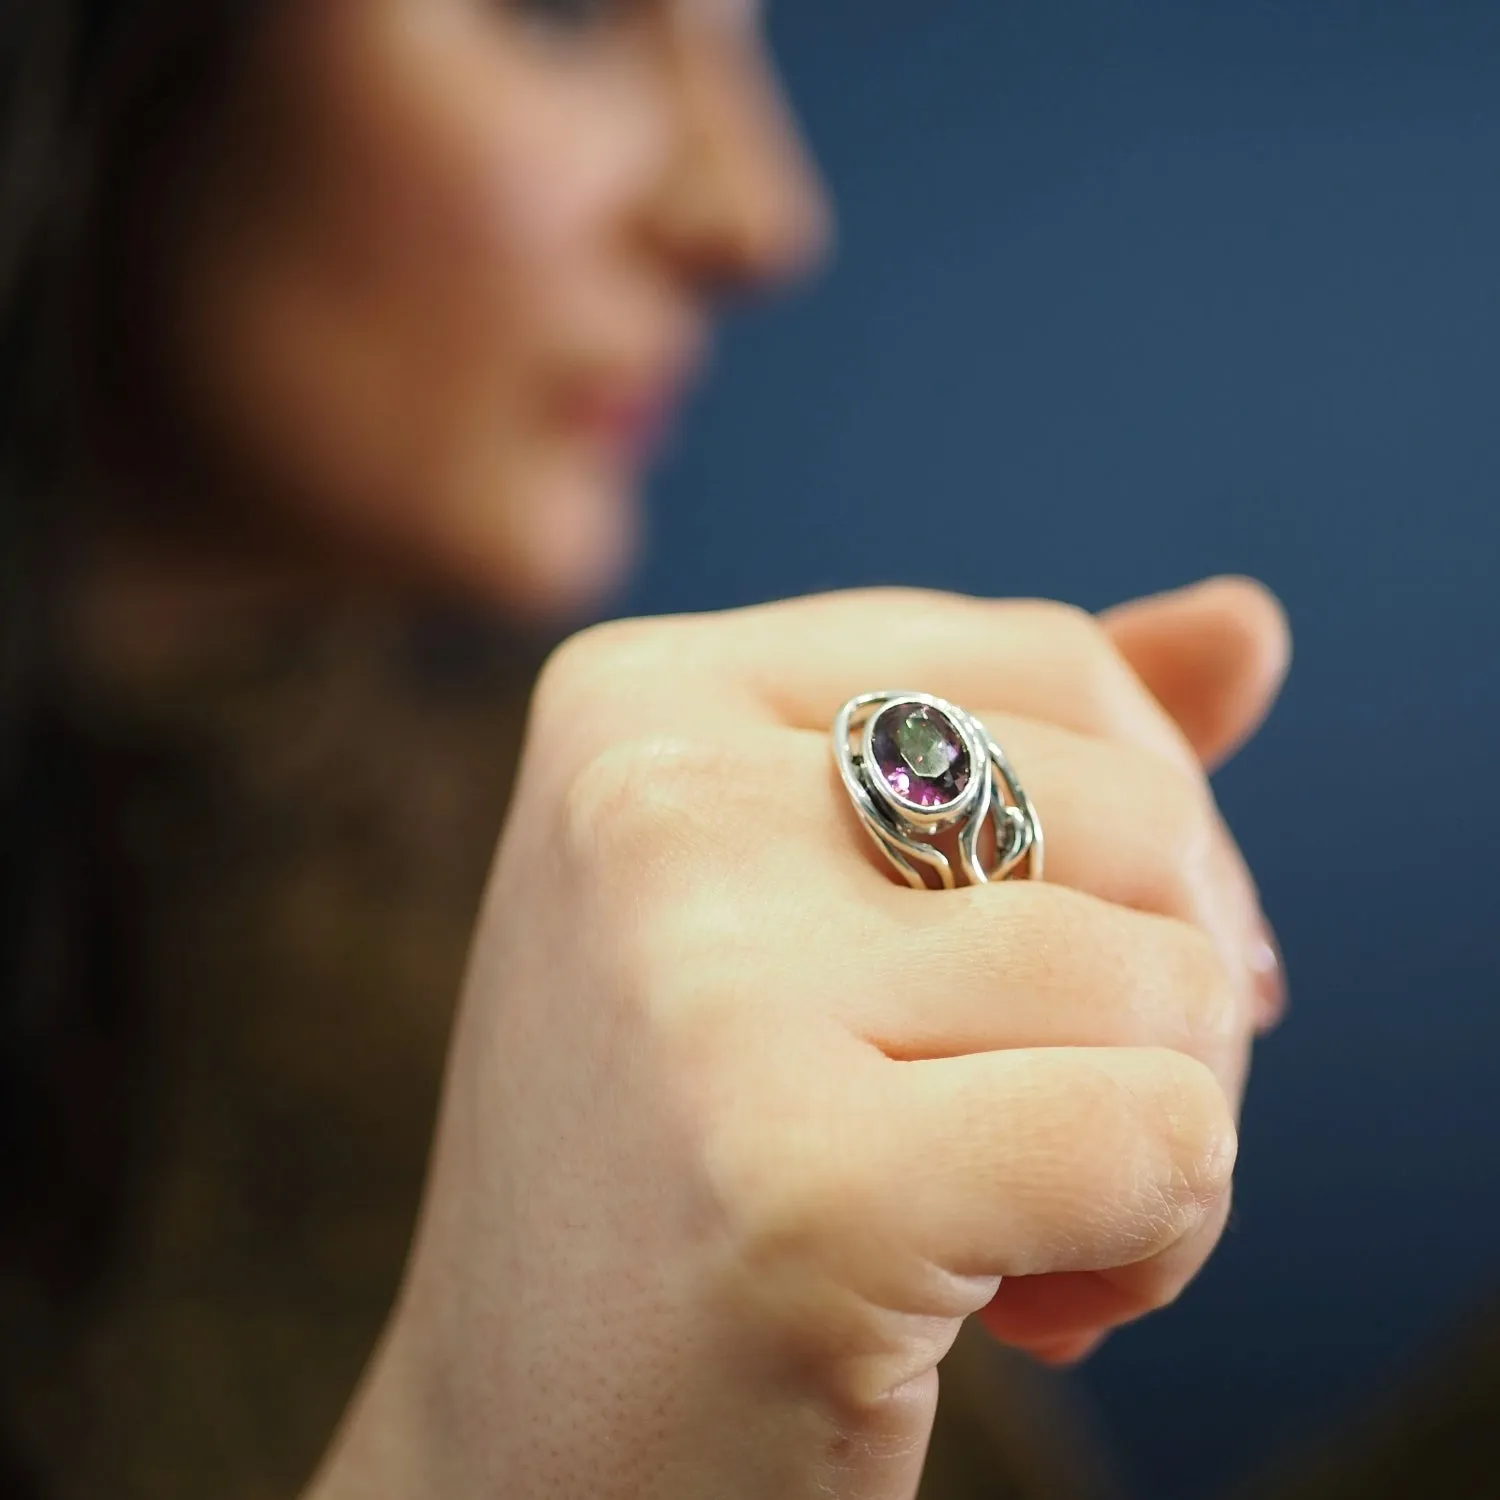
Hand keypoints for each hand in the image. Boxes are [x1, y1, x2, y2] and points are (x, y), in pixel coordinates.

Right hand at [309, 578, 1290, 1499]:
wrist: (534, 1450)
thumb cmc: (693, 1157)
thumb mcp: (812, 900)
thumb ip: (1034, 747)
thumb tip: (1249, 622)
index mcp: (636, 696)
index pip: (1046, 662)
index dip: (1140, 834)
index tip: (1089, 975)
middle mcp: (646, 800)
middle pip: (1126, 807)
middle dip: (1163, 984)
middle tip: (1049, 1120)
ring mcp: (705, 983)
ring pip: (1165, 976)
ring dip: (1164, 1129)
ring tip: (1016, 1229)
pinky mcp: (796, 1184)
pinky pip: (1160, 1138)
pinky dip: (1161, 1240)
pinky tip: (1028, 1310)